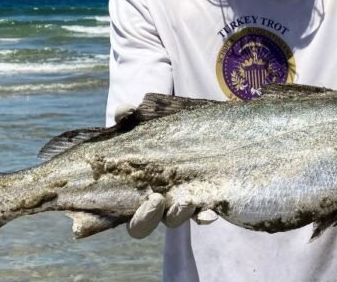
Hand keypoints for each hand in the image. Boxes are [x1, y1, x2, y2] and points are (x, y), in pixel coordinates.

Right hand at [114, 105, 218, 238]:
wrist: (179, 129)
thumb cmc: (148, 131)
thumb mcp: (136, 122)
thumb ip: (125, 117)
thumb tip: (125, 111)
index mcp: (132, 193)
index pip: (127, 217)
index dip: (138, 216)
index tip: (150, 198)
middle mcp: (152, 205)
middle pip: (145, 225)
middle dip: (150, 216)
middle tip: (158, 200)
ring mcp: (174, 204)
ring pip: (173, 220)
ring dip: (180, 214)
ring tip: (187, 202)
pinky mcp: (197, 199)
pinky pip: (199, 214)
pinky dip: (205, 215)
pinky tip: (211, 212)